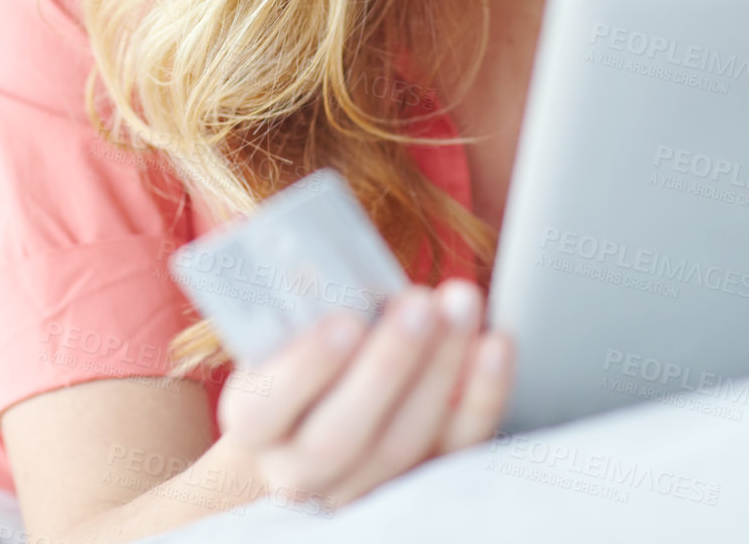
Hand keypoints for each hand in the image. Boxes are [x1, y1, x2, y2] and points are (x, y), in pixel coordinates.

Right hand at [213, 279, 513, 514]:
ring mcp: (361, 485)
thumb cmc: (304, 347)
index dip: (304, 368)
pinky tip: (495, 345)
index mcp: (254, 424)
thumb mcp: (285, 326)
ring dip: (440, 367)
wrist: (321, 411)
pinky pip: (457, 449)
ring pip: (403, 442)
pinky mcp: (419, 482)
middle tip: (418, 304)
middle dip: (387, 365)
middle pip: (341, 435)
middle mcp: (300, 468)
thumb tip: (325, 263)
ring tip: (460, 301)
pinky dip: (481, 396)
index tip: (343, 321)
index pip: (265, 410)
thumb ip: (301, 303)